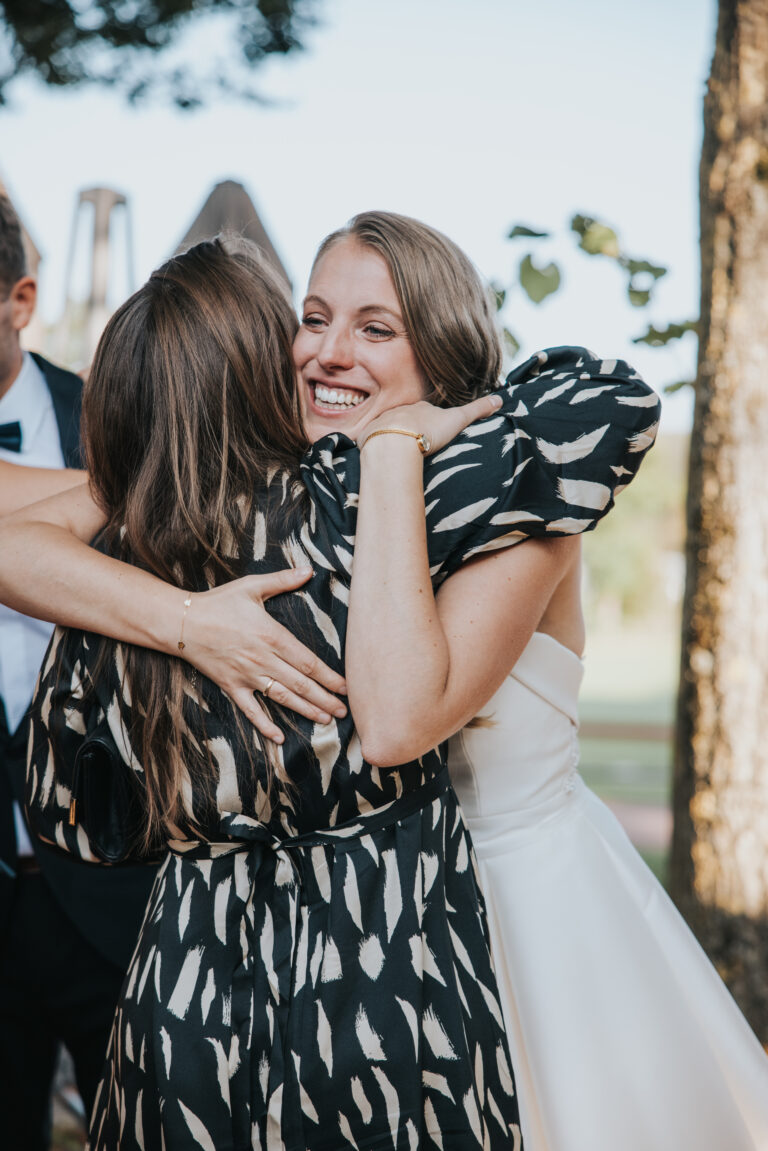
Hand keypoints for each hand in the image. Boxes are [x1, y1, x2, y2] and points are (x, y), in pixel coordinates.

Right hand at [181, 567, 346, 743]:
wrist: (181, 622)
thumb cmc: (218, 602)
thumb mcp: (252, 586)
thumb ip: (283, 580)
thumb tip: (309, 569)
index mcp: (272, 636)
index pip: (308, 661)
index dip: (329, 677)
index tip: (346, 687)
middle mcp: (262, 659)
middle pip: (300, 683)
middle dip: (324, 698)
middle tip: (344, 711)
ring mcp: (246, 675)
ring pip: (282, 697)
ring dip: (305, 710)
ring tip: (325, 720)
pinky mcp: (231, 686)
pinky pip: (251, 710)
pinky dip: (265, 725)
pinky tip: (280, 737)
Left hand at [357, 392, 502, 456]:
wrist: (396, 443)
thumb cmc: (428, 431)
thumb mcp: (458, 419)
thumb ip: (478, 409)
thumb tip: (500, 399)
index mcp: (420, 408)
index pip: (426, 411)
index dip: (430, 420)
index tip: (433, 430)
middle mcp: (399, 411)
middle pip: (405, 419)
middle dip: (408, 427)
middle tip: (414, 442)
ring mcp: (382, 423)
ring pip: (386, 429)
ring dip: (390, 438)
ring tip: (395, 453)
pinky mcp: (368, 437)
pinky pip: (371, 441)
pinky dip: (374, 447)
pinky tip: (378, 458)